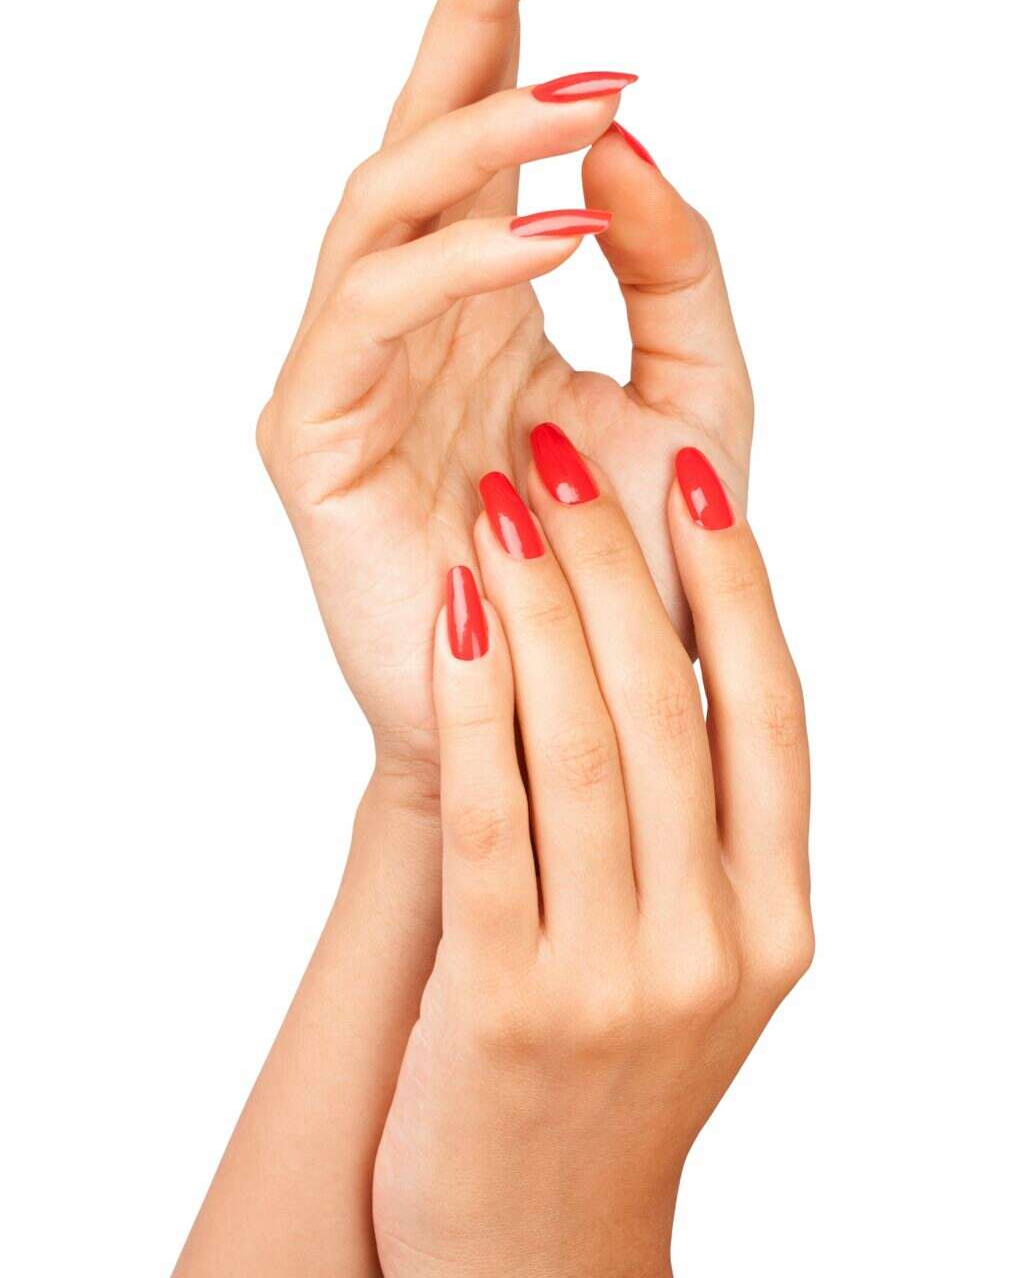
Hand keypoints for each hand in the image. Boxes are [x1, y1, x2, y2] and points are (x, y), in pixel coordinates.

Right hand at [257, 0, 752, 790]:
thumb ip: (673, 264)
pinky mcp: (311, 428)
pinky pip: (370, 310)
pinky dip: (458, 260)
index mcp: (489, 291)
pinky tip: (554, 231)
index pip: (482, 125)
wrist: (578, 714)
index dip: (496, 7)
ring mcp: (352, 361)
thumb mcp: (698, 394)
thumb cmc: (626, 567)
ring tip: (593, 97)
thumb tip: (618, 139)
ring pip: (384, 200)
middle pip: (416, 124)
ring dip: (481, 132)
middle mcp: (413, 309)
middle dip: (460, 5)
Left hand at [373, 428, 810, 1277]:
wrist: (531, 1247)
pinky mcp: (508, 1004)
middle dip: (615, 561)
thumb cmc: (603, 1069)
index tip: (692, 473)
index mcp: (775, 916)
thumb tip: (665, 637)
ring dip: (540, 604)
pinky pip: (492, 818)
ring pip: (583, 744)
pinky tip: (453, 618)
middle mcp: (714, 942)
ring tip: (499, 505)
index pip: (774, 713)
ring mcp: (616, 979)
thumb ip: (693, 821)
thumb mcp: (687, 952)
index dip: (735, 582)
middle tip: (565, 457)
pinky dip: (472, 702)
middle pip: (672, 707)